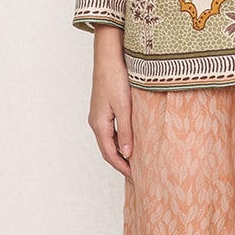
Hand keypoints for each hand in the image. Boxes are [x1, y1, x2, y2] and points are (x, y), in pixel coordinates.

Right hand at [88, 26, 133, 178]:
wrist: (108, 56)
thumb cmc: (115, 78)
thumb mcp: (124, 107)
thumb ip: (125, 131)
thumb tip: (127, 154)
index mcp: (99, 124)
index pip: (110, 154)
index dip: (123, 168)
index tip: (137, 178)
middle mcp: (96, 122)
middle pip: (108, 150)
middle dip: (122, 164)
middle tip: (138, 175)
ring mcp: (99, 116)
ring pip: (109, 141)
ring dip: (121, 153)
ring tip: (136, 162)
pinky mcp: (104, 109)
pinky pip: (111, 131)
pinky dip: (120, 141)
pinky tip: (131, 142)